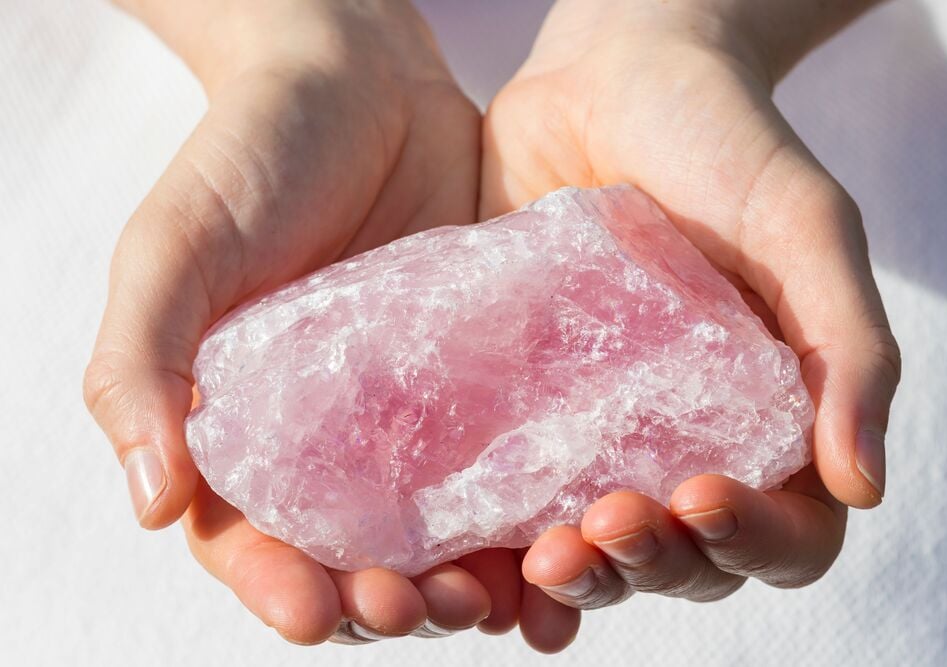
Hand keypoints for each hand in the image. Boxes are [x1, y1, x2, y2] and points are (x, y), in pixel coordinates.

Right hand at [84, 0, 519, 644]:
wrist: (362, 84)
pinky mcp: (489, 384)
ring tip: (501, 602)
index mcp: (243, 429)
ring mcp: (417, 417)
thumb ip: (140, 366)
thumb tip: (149, 503)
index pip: (252, 541)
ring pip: (443, 533)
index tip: (312, 614)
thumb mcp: (175, 251)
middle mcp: (333, 440)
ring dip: (470, 585)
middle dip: (386, 603)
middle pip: (357, 556)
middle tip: (424, 608)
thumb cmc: (249, 157)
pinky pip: (511, 467)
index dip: (278, 589)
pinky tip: (562, 542)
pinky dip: (534, 519)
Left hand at [481, 0, 899, 622]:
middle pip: (685, 558)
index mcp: (774, 417)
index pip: (785, 531)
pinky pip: (515, 490)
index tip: (697, 498)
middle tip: (599, 528)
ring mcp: (602, 428)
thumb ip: (850, 348)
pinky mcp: (526, 402)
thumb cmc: (724, 142)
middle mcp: (689, 438)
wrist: (609, 76)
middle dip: (647, 564)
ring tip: (540, 556)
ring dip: (577, 574)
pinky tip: (472, 544)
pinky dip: (500, 539)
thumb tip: (863, 485)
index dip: (749, 542)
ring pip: (598, 545)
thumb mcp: (805, 228)